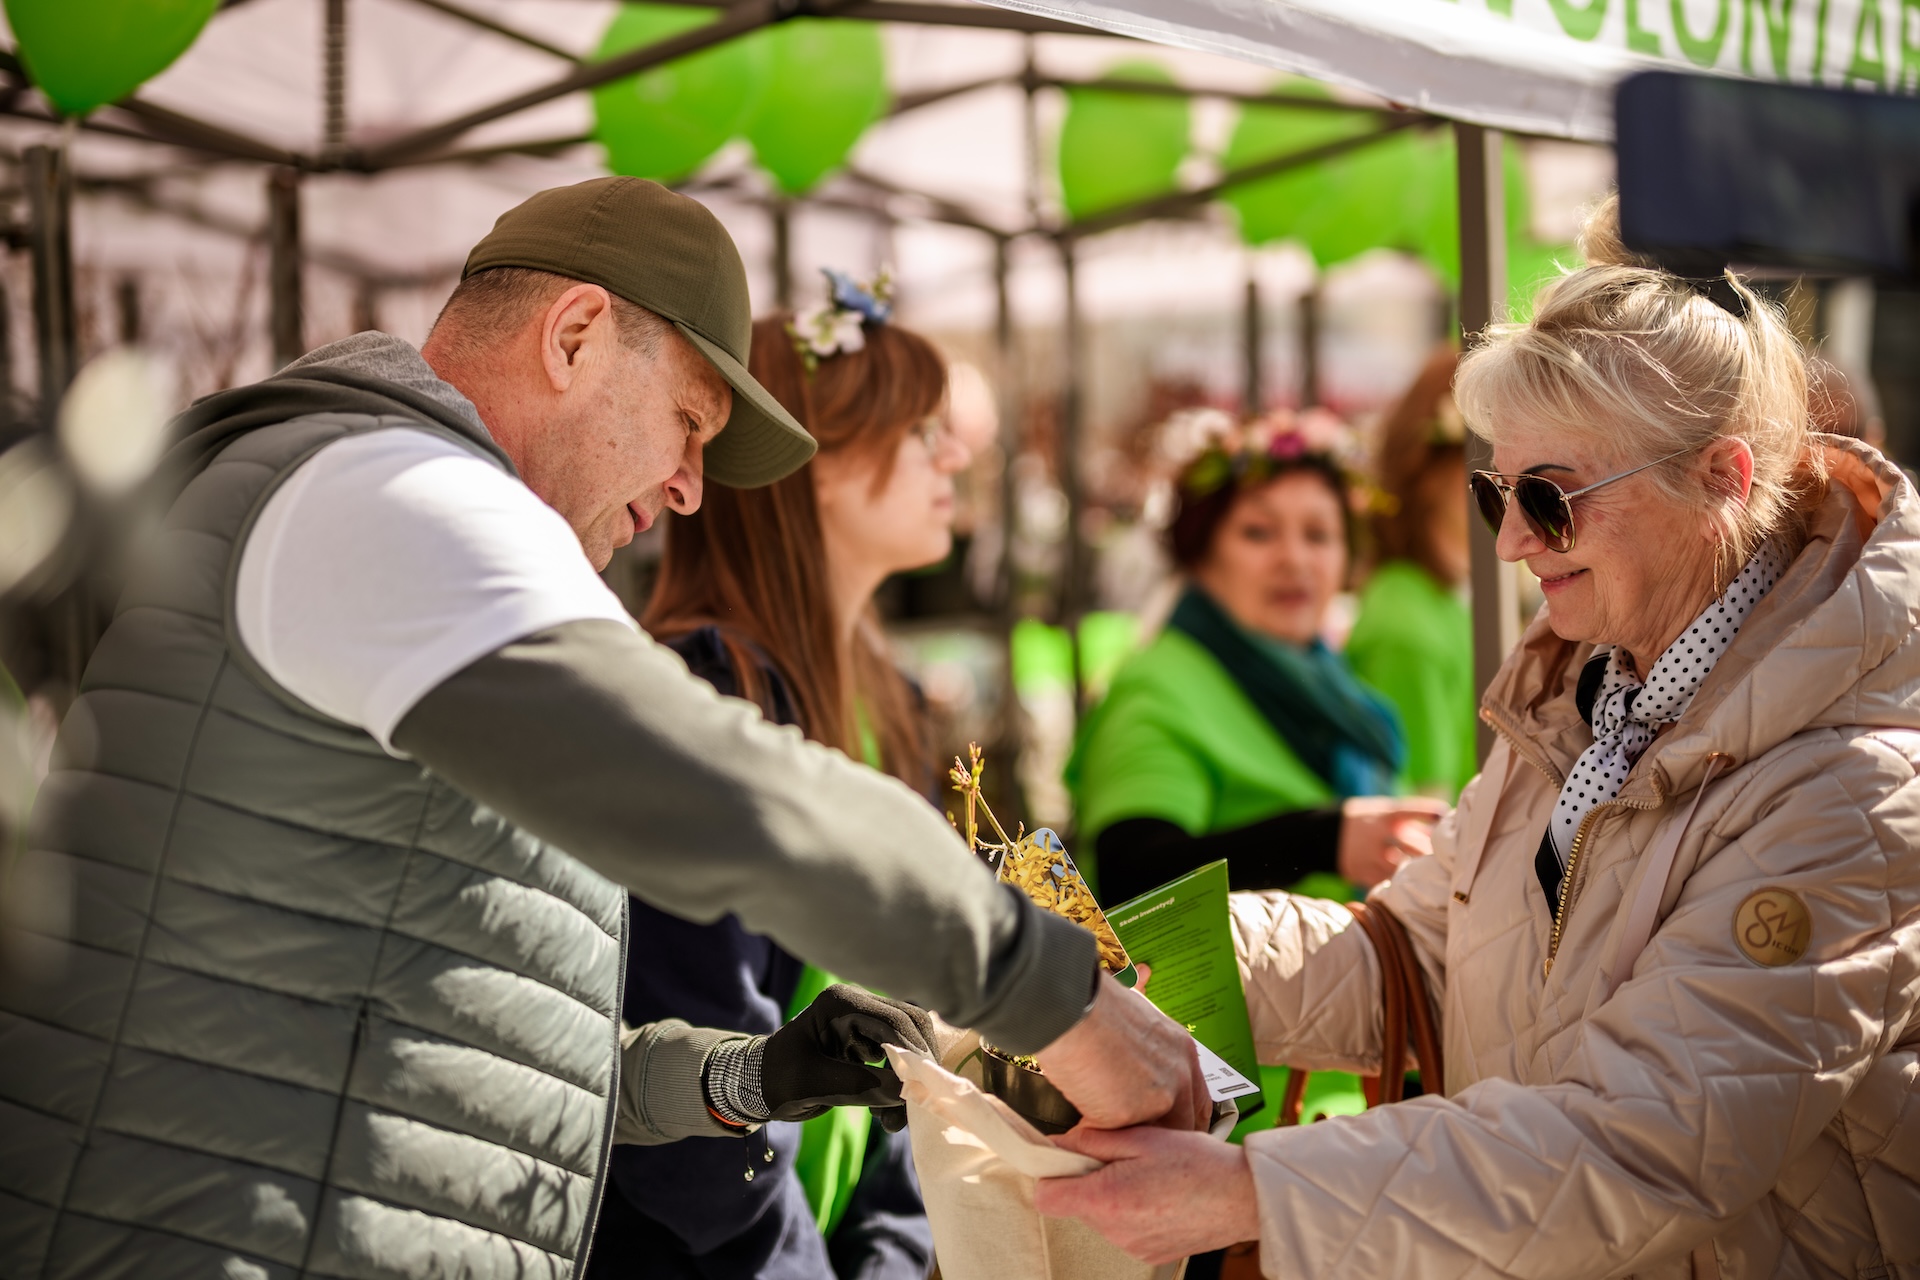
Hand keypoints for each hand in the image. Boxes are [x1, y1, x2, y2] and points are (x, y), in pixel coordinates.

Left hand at [760, 984, 937, 1123]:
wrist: (756, 1085)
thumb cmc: (775, 1080)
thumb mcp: (811, 1085)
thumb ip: (858, 1087)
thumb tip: (906, 1093)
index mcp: (840, 1003)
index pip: (894, 1021)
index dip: (914, 1056)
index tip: (922, 1092)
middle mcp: (857, 1004)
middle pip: (910, 1027)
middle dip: (917, 1069)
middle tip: (916, 1106)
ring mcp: (864, 1021)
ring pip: (909, 1044)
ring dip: (909, 1081)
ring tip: (893, 1121)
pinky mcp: (868, 1041)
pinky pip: (898, 1058)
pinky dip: (898, 1087)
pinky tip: (885, 1114)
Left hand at [1034, 1125, 1259, 1263]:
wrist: (1244, 1197)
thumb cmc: (1199, 1163)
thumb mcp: (1142, 1137)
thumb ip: (1094, 1139)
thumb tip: (1062, 1141)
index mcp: (1106, 1200)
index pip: (1046, 1197)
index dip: (1050, 1173)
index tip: (1065, 1157)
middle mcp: (1115, 1232)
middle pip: (1076, 1204)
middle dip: (1089, 1178)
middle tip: (1122, 1156)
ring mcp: (1132, 1247)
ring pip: (1101, 1216)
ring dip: (1112, 1194)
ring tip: (1147, 1174)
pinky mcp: (1150, 1253)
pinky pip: (1124, 1228)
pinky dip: (1133, 1210)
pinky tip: (1160, 1192)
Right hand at [1036, 973, 1209, 1131]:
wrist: (1069, 1007)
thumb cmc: (1090, 1006)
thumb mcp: (1134, 1020)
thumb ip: (1144, 1048)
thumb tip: (1133, 1062)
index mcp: (1182, 1050)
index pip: (1197, 1100)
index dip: (1181, 1118)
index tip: (1167, 1130)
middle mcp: (1180, 1073)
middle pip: (1183, 1124)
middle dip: (1159, 1139)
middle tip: (1137, 1147)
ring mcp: (1160, 1096)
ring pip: (1151, 1136)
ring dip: (1130, 1140)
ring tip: (1106, 1138)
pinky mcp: (1131, 1114)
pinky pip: (1116, 1137)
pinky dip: (1100, 1136)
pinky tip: (1082, 1125)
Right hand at [1336, 796, 1446, 887]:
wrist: (1321, 836)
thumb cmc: (1364, 821)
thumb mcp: (1379, 811)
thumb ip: (1407, 818)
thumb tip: (1441, 825)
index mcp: (1381, 815)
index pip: (1406, 810)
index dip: (1426, 810)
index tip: (1443, 812)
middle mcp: (1375, 834)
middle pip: (1411, 845)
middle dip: (1430, 852)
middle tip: (1448, 857)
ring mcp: (1368, 855)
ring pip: (1401, 866)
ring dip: (1418, 871)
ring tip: (1434, 874)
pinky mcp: (1362, 873)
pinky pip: (1387, 881)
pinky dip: (1401, 882)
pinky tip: (1412, 884)